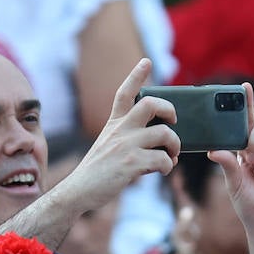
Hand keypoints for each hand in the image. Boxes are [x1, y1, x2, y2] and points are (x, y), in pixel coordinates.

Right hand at [61, 58, 179, 210]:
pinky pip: (162, 160)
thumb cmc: (97, 173)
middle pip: (150, 104)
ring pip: (163, 134)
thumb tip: (162, 149)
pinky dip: (168, 166)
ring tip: (173, 156)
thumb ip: (130, 141)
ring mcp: (125, 146)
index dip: (136, 75)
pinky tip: (163, 170)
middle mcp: (119, 130)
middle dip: (169, 110)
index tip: (146, 61)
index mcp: (113, 124)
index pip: (124, 93)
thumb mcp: (108, 147)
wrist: (78, 192)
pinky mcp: (131, 164)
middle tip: (173, 123)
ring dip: (175, 145)